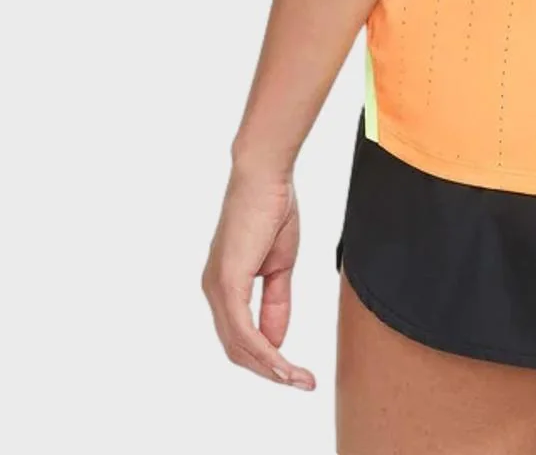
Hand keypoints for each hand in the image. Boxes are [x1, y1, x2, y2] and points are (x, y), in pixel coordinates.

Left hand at [201, 161, 315, 390]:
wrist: (266, 174)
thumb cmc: (273, 208)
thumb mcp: (280, 265)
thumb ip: (276, 303)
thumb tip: (276, 341)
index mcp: (225, 285)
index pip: (241, 336)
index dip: (267, 358)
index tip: (296, 372)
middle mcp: (213, 290)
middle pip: (237, 349)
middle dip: (270, 371)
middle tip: (301, 382)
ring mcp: (217, 288)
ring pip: (240, 346)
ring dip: (271, 368)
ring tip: (299, 379)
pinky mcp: (227, 282)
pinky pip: (244, 330)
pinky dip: (265, 351)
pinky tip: (283, 362)